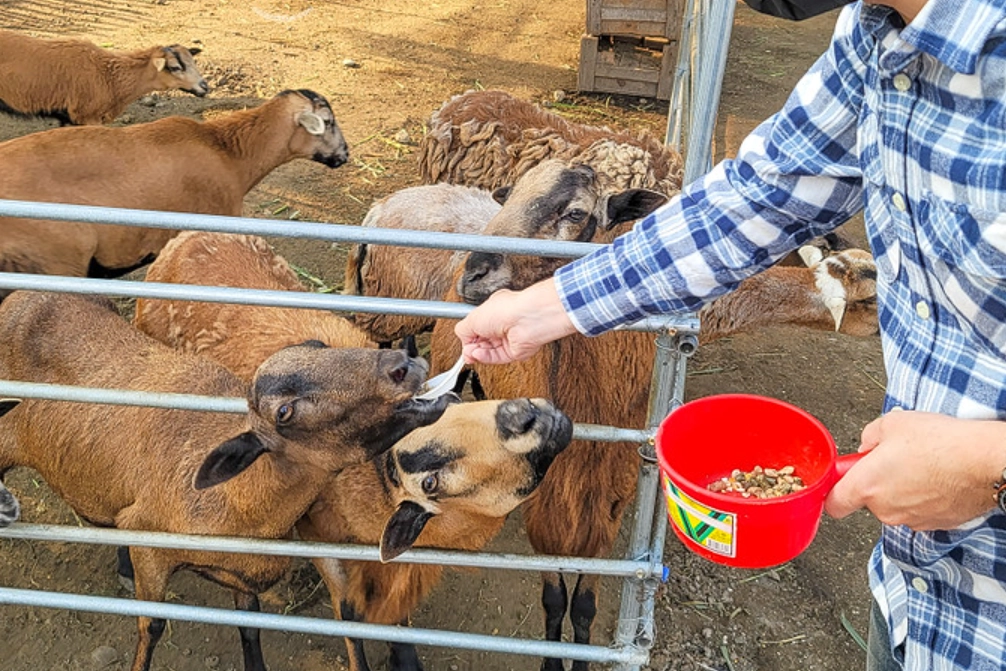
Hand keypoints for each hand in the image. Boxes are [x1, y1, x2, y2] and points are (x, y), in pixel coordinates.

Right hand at [455, 279, 578, 364]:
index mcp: (494, 312)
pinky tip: (479, 355)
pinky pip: (497, 357)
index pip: (477, 328)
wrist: (526, 319)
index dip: (468, 336)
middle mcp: (503, 324)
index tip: (463, 342)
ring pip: (489, 351)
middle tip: (467, 350)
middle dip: (471, 347)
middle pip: (482, 341)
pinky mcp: (515, 351)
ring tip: (472, 353)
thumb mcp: (473, 317)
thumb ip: (463, 329)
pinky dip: (486, 357)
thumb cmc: (506, 309)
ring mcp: (509, 338)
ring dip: (478, 353)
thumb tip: (461, 338)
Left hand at [824, 410, 1005, 529]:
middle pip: (869, 499)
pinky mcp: (936, 524)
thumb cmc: (941, 442)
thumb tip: (868, 446)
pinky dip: (924, 496)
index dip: (833, 492)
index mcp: (867, 485)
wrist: (985, 461)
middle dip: (877, 480)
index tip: (839, 481)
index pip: (834, 504)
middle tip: (895, 458)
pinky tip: (938, 476)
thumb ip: (869, 436)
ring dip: (902, 488)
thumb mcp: (892, 423)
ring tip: (922, 464)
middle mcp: (886, 509)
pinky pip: (919, 509)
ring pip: (896, 504)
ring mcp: (912, 520)